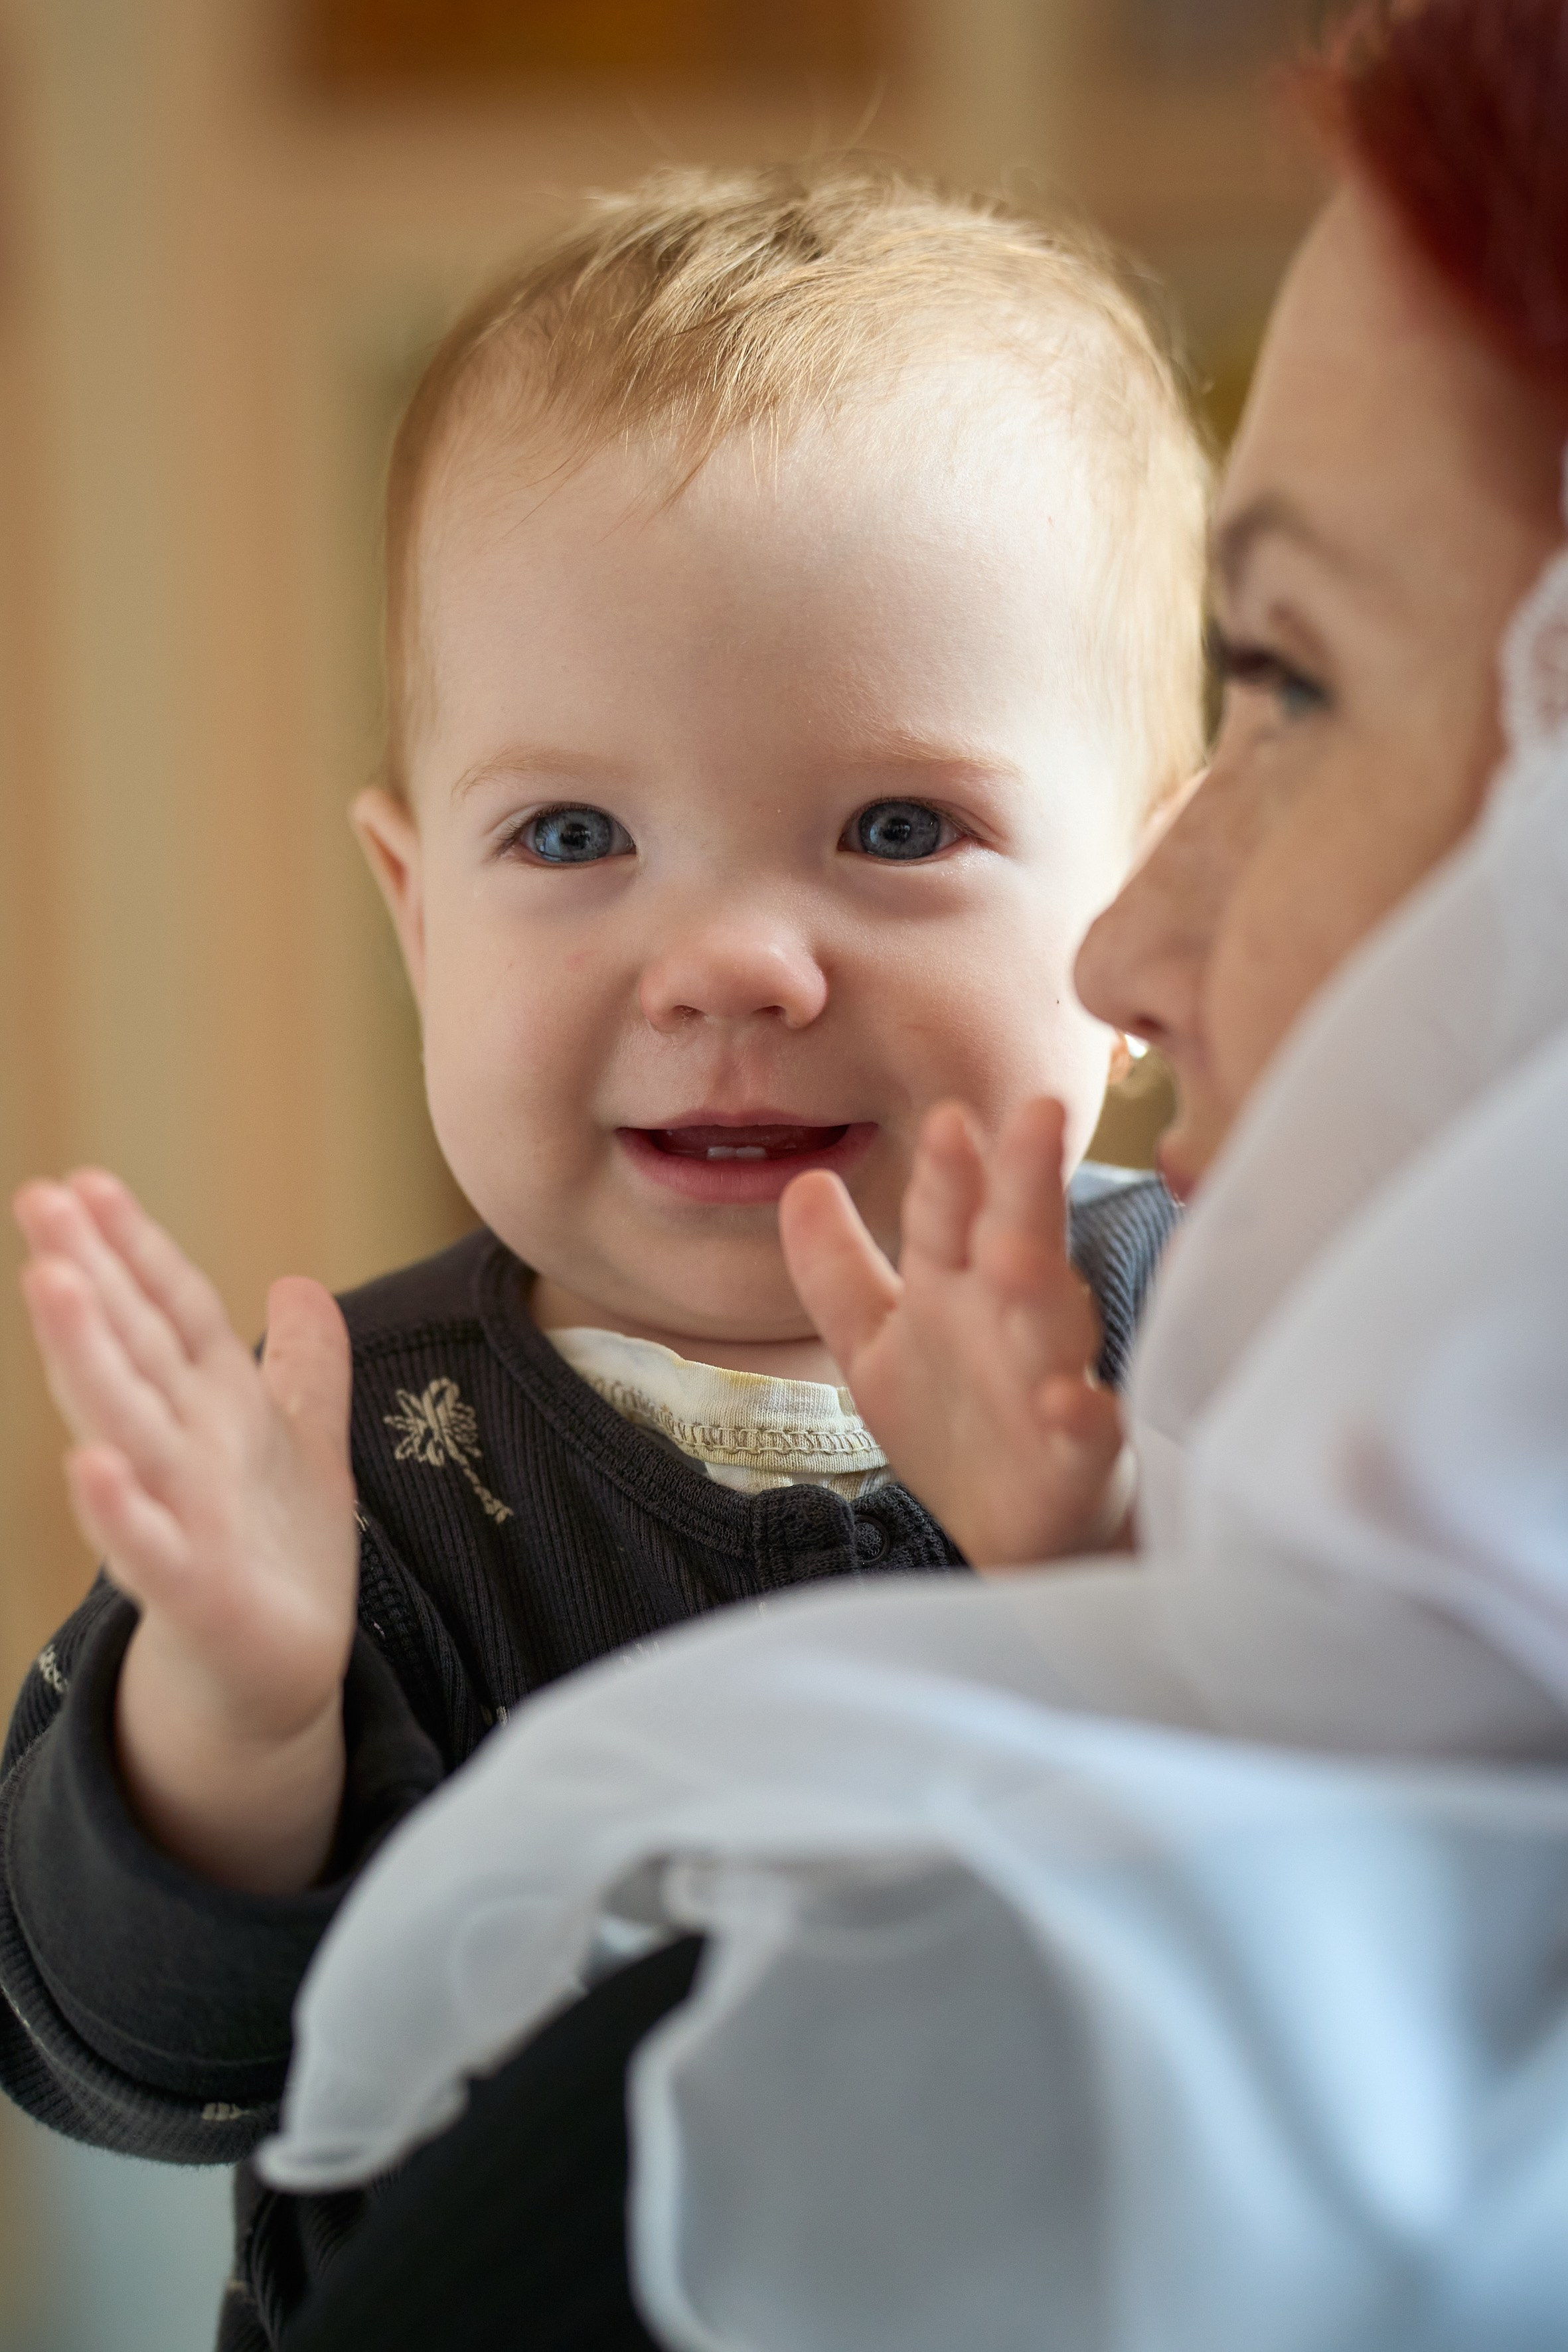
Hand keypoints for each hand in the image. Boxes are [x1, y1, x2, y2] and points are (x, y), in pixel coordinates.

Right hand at [13, 1171, 357, 1890]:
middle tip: (39, 1199)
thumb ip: (304, 1368)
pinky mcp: (190, 1592)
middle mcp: (180, 1450)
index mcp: (211, 1407)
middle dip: (89, 1277)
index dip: (135, 1248)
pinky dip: (119, 1509)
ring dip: (87, 1357)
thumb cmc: (278, 1554)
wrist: (278, 1674)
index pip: (171, 1311)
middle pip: (130, 1349)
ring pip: (124, 1426)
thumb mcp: (305, 1443)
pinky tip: (87, 1464)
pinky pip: (147, 1546)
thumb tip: (298, 1284)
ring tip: (51, 1284)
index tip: (87, 1181)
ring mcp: (176, 1516)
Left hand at [780, 1099, 1129, 1571]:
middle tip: (1035, 1112)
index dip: (949, 1172)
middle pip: (1016, 1241)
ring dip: (1040, 1286)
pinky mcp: (1080, 1461)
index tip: (947, 1118)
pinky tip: (1067, 1403)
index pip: (950, 1215)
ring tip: (1015, 1247)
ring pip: (1053, 1327)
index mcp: (959, 1288)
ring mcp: (1050, 1387)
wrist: (1022, 1535)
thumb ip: (839, 1270)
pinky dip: (1080, 1418)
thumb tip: (801, 1180)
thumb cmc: (957, 1423)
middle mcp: (1008, 1323)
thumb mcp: (879, 1344)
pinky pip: (1086, 1436)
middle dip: (1023, 1183)